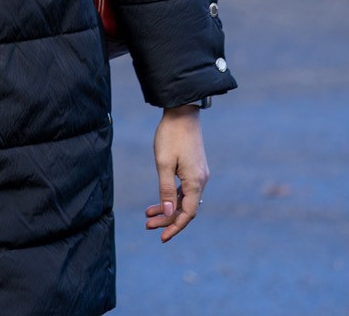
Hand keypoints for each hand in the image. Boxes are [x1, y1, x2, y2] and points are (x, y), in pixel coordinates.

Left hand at [145, 104, 208, 241]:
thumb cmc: (171, 136)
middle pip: (185, 208)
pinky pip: (184, 190)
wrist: (182, 112)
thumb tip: (169, 212)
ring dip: (167, 208)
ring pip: (184, 199)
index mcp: (195, 182)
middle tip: (147, 225)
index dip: (175, 226)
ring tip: (148, 215)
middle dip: (167, 219)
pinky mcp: (194, 168)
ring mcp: (199, 175)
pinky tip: (159, 201)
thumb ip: (166, 189)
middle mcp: (201, 181)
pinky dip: (172, 197)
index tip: (161, 237)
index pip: (188, 213)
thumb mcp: (164, 163)